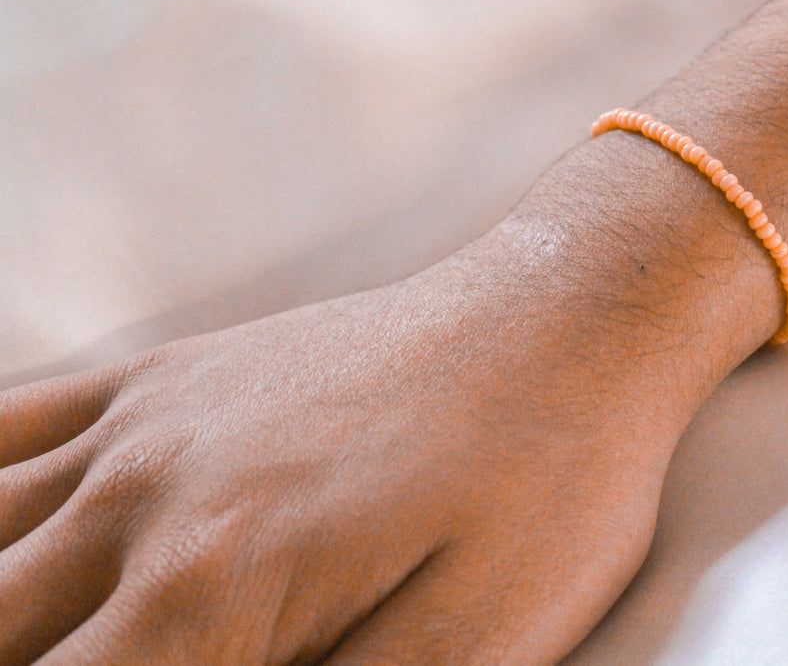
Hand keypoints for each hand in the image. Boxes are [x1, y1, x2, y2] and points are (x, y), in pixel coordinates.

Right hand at [0, 261, 686, 664]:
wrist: (573, 313)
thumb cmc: (549, 482)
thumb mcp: (481, 641)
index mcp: (211, 585)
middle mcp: (142, 498)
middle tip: (113, 661)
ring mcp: (143, 425)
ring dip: (4, 616)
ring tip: (55, 635)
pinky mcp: (163, 378)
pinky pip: (6, 427)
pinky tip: (8, 545)